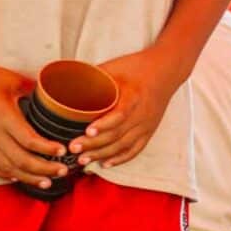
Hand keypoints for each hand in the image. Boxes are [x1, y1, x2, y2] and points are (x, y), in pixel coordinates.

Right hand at [0, 55, 68, 189]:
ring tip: (47, 182)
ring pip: (7, 168)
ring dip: (28, 177)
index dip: (48, 149)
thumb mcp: (11, 79)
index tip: (63, 151)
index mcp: (4, 117)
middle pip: (21, 160)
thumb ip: (33, 89)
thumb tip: (52, 93)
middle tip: (62, 171)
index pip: (30, 141)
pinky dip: (6, 174)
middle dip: (44, 169)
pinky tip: (18, 177)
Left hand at [71, 49, 189, 167]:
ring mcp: (147, 124)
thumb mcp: (114, 67)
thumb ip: (92, 78)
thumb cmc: (138, 67)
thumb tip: (65, 84)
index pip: (120, 115)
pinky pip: (135, 149)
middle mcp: (142, 113)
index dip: (103, 125)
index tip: (86, 131)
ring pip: (124, 146)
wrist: (166, 70)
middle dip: (94, 145)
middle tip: (74, 148)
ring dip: (103, 155)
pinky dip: (120, 158)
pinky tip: (105, 163)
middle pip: (118, 134)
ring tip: (83, 159)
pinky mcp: (149, 131)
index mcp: (134, 95)